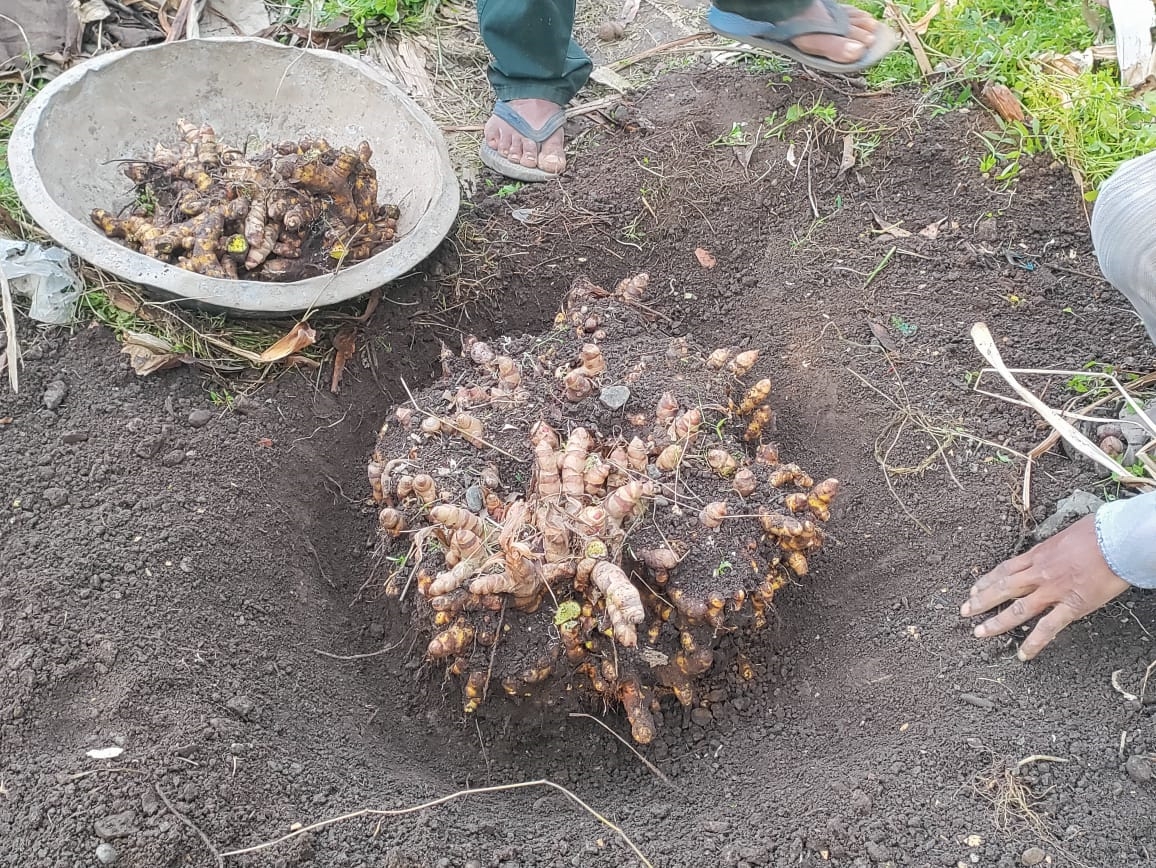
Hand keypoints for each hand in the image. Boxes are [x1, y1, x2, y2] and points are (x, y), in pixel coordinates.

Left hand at [960, 515, 1129, 659]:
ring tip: (980, 633)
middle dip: (981, 601)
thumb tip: (1053, 549)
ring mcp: (1053, 590)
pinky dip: (1034, 642)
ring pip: (1018, 609)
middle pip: (1003, 588)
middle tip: (965, 611)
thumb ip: (1053, 547)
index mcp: (1038, 554)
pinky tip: (1023, 654)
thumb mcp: (1065, 534)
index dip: (987, 581)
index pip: (1004, 569)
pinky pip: (1048, 627)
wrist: (1117, 539)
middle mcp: (1039, 573)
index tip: (974, 590)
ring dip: (997, 622)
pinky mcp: (1072, 605)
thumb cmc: (1097, 532)